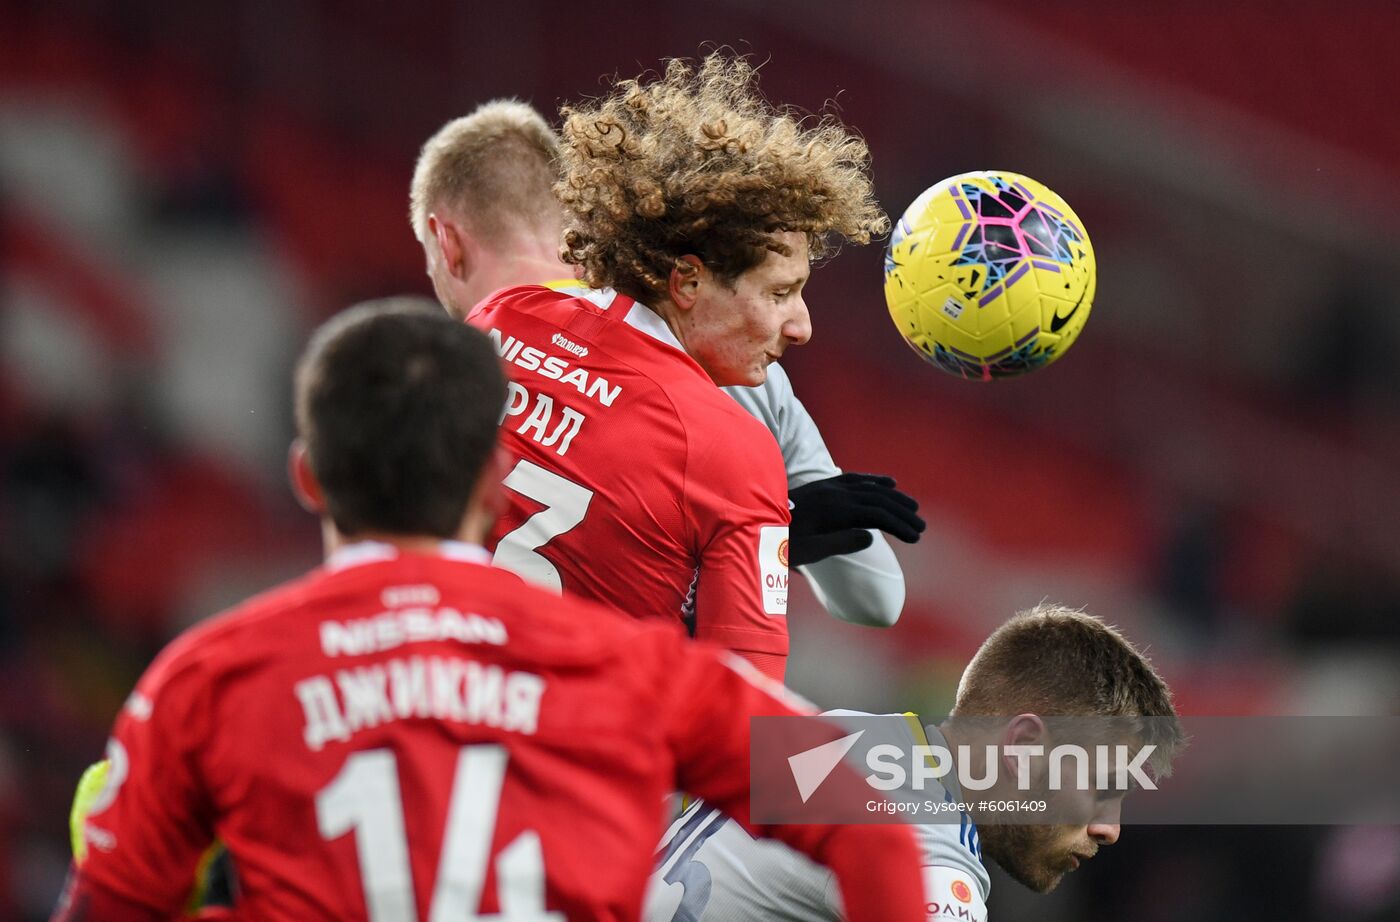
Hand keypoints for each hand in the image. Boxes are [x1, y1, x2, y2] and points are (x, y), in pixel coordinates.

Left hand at [787, 473, 924, 566]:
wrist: (751, 524)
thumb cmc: (779, 545)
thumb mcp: (809, 552)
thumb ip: (840, 542)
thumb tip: (872, 535)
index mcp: (833, 509)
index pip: (876, 515)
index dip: (899, 525)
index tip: (915, 538)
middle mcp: (833, 492)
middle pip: (878, 499)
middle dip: (903, 513)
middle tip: (922, 528)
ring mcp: (827, 486)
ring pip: (869, 488)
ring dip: (894, 498)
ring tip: (914, 508)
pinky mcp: (822, 486)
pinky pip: (854, 478)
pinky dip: (874, 480)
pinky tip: (889, 483)